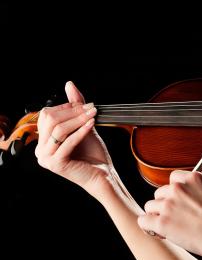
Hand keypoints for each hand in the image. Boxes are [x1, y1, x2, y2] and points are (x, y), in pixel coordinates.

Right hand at [35, 81, 115, 199]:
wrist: (102, 175)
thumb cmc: (92, 153)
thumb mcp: (83, 125)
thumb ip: (76, 106)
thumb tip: (69, 84)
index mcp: (43, 140)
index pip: (46, 115)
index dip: (66, 107)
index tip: (85, 104)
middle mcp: (40, 149)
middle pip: (50, 120)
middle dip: (72, 111)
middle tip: (91, 108)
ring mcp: (46, 158)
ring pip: (58, 129)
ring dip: (78, 119)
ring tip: (93, 115)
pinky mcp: (56, 164)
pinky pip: (67, 142)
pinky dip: (80, 131)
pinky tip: (91, 124)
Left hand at [138, 170, 201, 259]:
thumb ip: (195, 191)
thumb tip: (184, 200)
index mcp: (193, 178)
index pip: (173, 179)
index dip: (175, 192)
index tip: (179, 201)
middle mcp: (178, 188)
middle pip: (160, 193)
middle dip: (166, 205)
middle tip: (176, 218)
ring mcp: (169, 204)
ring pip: (150, 206)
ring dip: (158, 216)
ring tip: (170, 227)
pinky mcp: (162, 222)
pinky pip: (143, 220)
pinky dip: (148, 226)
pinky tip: (158, 231)